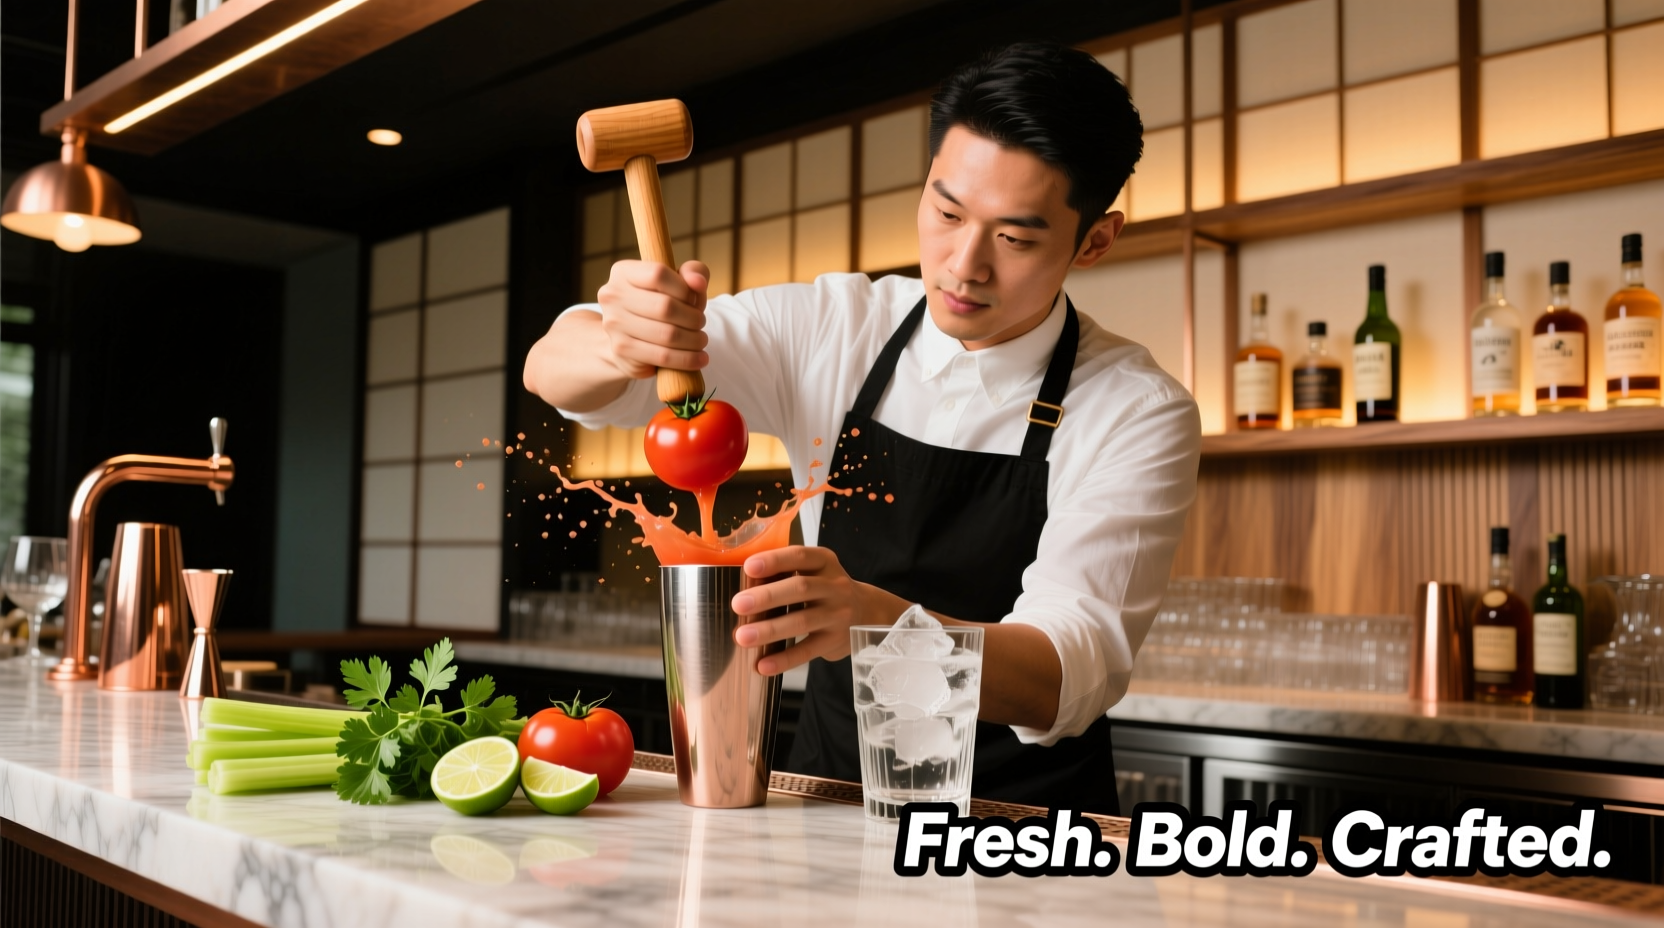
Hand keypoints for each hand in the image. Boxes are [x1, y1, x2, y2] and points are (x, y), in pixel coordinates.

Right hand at [596, 259, 710, 379]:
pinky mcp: (622, 350)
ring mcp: (614, 324)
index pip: (658, 274)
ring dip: (694, 340)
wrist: (631, 338)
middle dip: (693, 318)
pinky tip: (699, 358)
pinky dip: (687, 359)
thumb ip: (693, 272)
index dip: (684, 289)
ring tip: (701, 340)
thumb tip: (699, 282)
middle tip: (700, 323)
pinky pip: (663, 356)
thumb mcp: (678, 282)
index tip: (694, 299)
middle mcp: (612, 296)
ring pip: (667, 334)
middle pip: (665, 306)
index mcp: (623, 272)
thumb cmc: (659, 304)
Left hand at [730, 546, 910, 675]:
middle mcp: (835, 586)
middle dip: (767, 596)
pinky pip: (808, 650)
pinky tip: (762, 664)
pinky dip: (784, 659)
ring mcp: (838, 614)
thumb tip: (742, 586)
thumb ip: (786, 574)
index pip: (799, 556)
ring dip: (770, 629)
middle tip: (738, 604)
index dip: (775, 560)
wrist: (869, 612)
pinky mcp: (836, 641)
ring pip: (802, 620)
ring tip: (742, 637)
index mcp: (824, 562)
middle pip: (801, 588)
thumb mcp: (815, 572)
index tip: (749, 567)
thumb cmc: (827, 589)